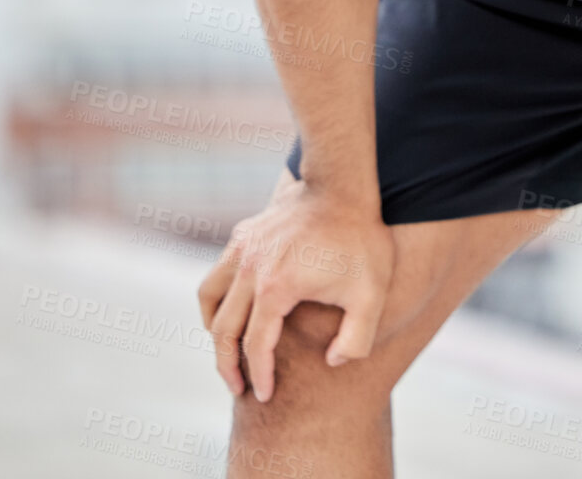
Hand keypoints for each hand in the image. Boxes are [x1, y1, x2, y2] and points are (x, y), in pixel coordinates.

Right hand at [197, 174, 394, 403]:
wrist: (344, 185)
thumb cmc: (360, 240)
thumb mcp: (372, 294)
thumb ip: (357, 339)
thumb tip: (333, 362)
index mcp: (275, 288)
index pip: (256, 346)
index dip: (259, 376)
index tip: (264, 396)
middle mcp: (250, 270)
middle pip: (224, 330)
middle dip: (228, 365)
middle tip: (238, 388)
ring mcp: (243, 249)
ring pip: (209, 298)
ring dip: (213, 330)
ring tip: (225, 351)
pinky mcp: (244, 234)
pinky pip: (218, 274)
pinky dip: (216, 297)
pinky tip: (232, 309)